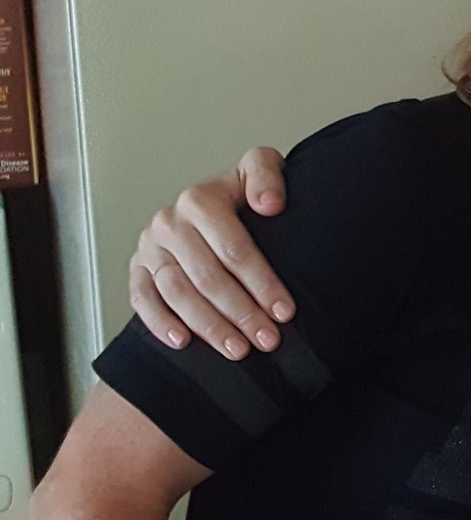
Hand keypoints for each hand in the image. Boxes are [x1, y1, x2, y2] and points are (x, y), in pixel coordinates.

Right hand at [129, 147, 292, 360]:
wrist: (212, 201)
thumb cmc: (242, 193)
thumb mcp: (259, 169)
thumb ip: (266, 175)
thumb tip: (269, 204)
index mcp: (199, 200)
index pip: (234, 249)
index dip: (261, 282)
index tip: (284, 311)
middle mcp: (169, 223)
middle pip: (207, 277)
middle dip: (241, 313)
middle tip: (267, 340)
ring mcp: (149, 249)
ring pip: (177, 293)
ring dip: (209, 326)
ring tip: (238, 350)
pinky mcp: (137, 269)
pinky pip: (142, 300)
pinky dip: (160, 323)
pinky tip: (183, 342)